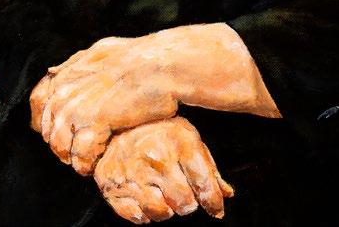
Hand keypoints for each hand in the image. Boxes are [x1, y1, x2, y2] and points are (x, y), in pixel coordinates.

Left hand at [30, 34, 178, 174]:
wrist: (165, 65)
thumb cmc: (146, 58)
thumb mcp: (106, 50)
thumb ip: (81, 63)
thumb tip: (55, 71)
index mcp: (72, 69)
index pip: (40, 100)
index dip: (48, 119)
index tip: (63, 131)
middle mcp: (69, 86)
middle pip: (49, 126)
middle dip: (62, 142)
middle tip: (80, 151)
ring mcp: (79, 104)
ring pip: (60, 144)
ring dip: (72, 156)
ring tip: (87, 161)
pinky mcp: (94, 121)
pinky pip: (80, 154)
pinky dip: (87, 163)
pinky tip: (97, 163)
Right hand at [94, 117, 233, 223]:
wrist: (118, 122)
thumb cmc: (159, 131)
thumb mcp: (188, 138)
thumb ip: (208, 167)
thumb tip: (226, 195)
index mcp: (178, 141)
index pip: (203, 183)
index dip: (214, 201)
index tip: (216, 208)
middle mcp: (155, 157)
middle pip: (184, 203)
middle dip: (188, 202)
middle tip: (183, 193)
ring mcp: (131, 172)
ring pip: (161, 213)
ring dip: (167, 208)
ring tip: (163, 192)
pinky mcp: (112, 186)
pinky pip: (137, 216)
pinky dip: (145, 212)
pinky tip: (146, 194)